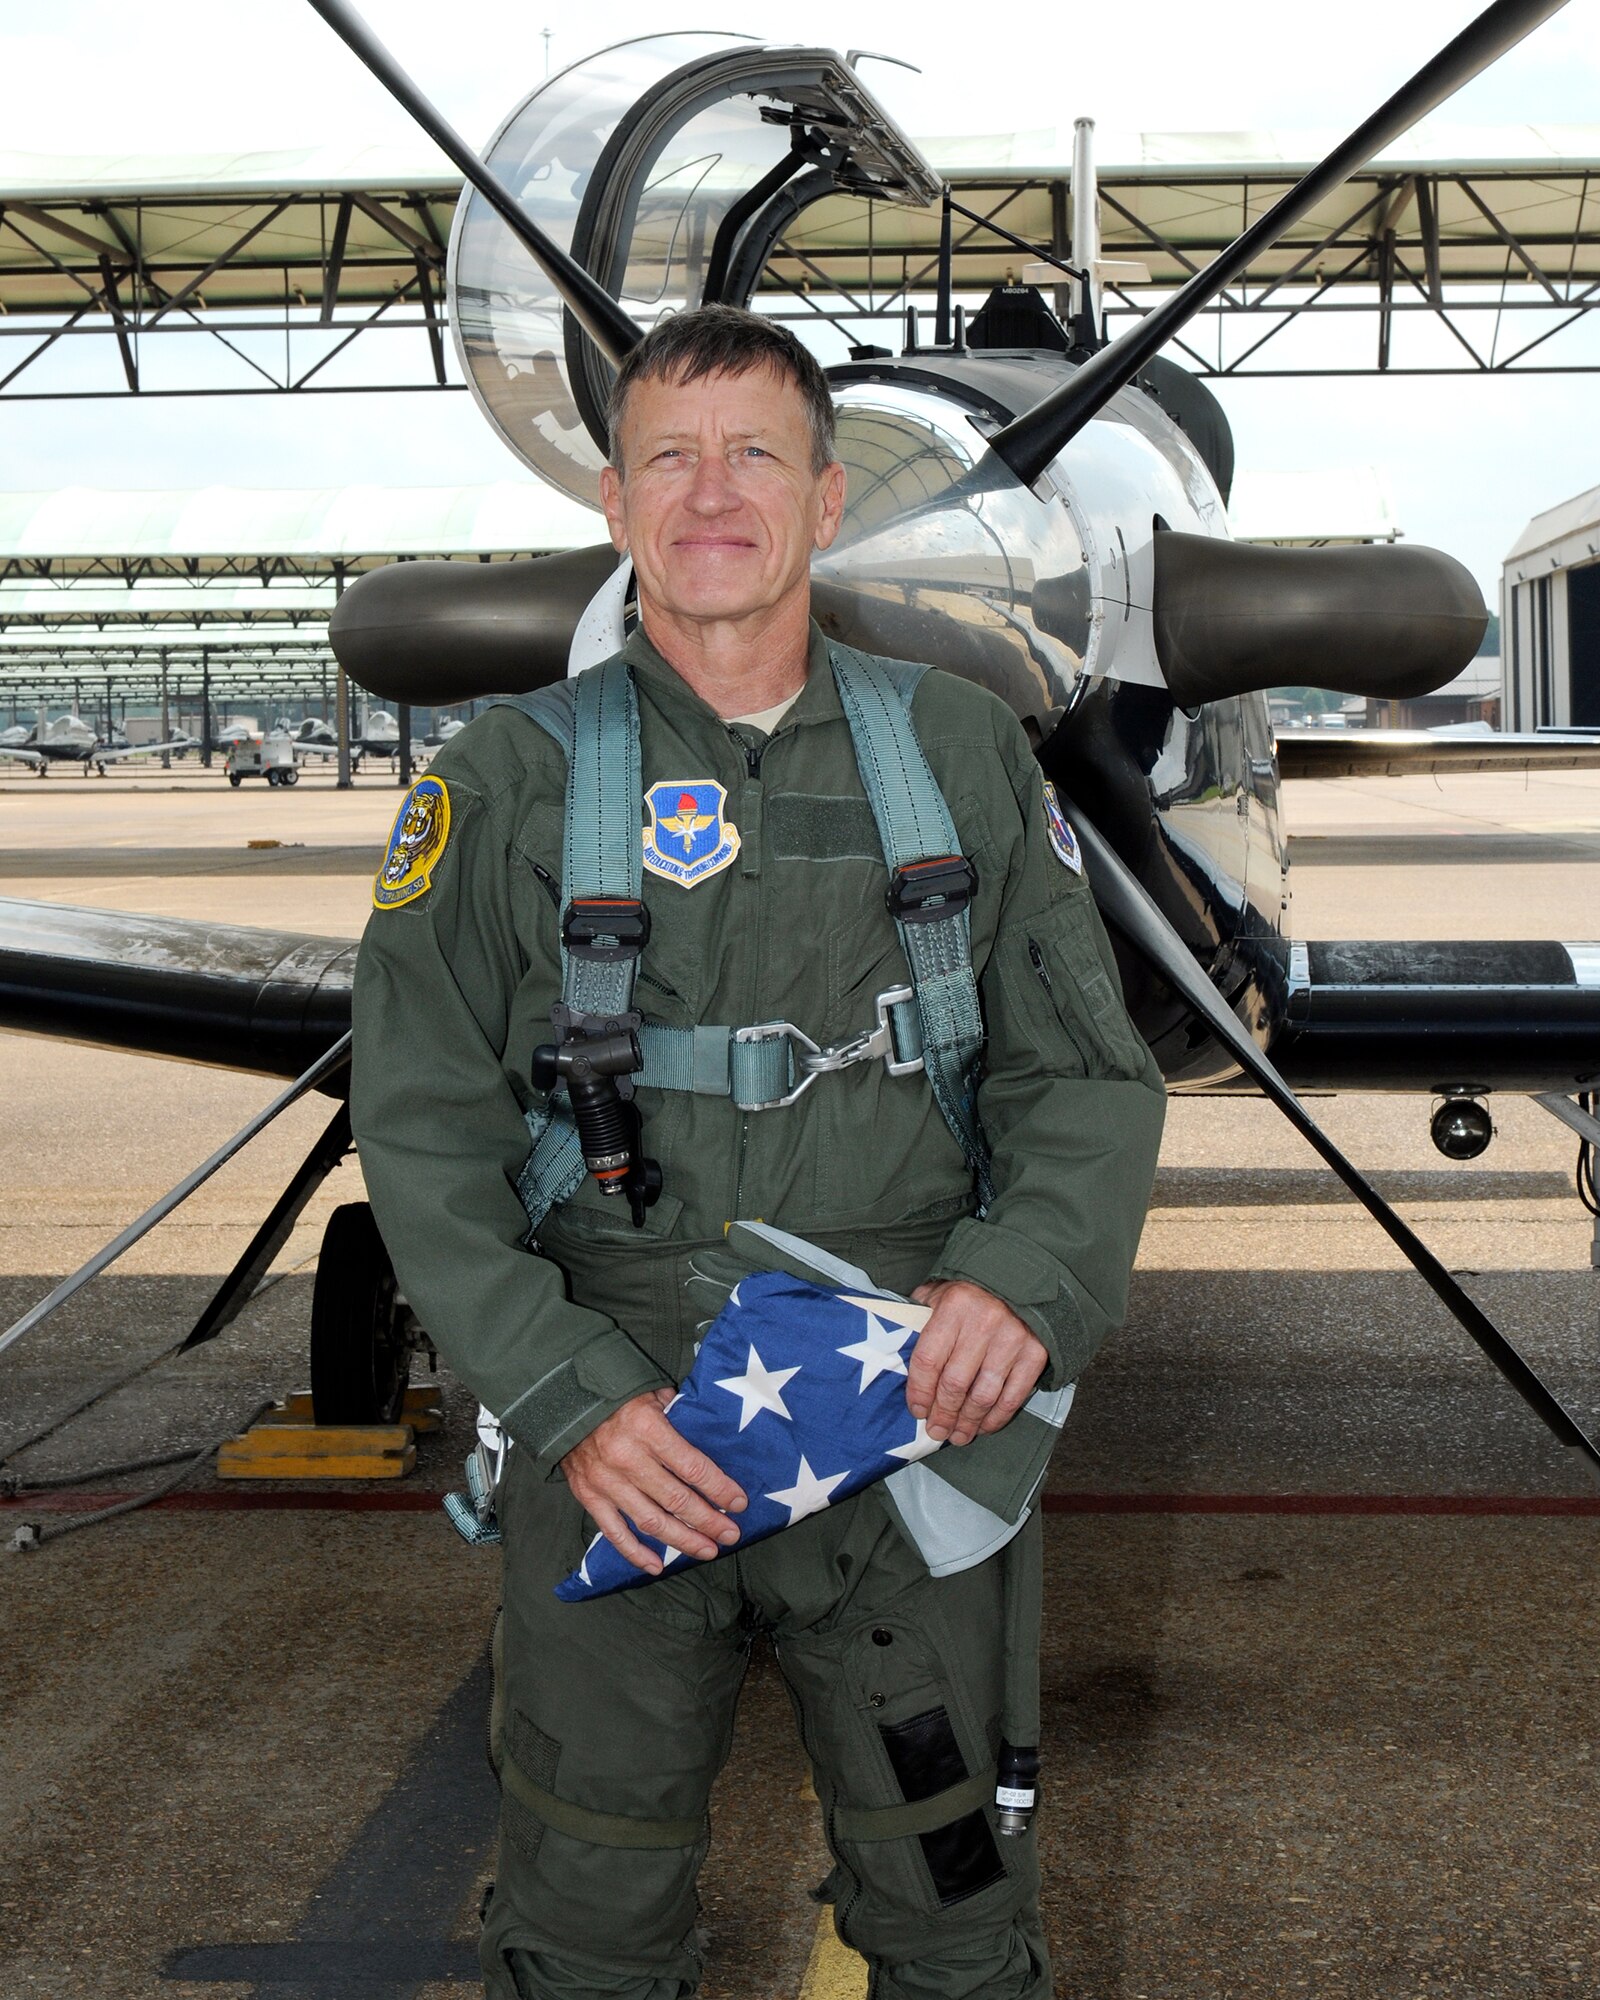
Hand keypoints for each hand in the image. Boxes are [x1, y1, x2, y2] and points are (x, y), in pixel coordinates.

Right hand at [560, 1388, 746, 1572]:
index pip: (693, 1467)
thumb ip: (679, 1416)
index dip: (719, 1489)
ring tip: (707, 1550)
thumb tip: (710, 1436)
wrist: (562, 1401)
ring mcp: (606, 1481)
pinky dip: (635, 1553)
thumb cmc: (616, 1396)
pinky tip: (657, 1566)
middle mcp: (627, 1458)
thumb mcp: (652, 1393)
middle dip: (708, 1521)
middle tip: (730, 1535)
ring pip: (651, 1521)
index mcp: (648, 1428)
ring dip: (682, 1539)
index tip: (739, 1503)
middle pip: (677, 1500)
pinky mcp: (588, 1496)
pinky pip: (614, 1532)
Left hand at [905, 1280, 1047, 1446]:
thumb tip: (898, 1352)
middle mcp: (984, 1322)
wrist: (1023, 1276)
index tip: (916, 1411)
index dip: (919, 1391)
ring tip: (958, 1436)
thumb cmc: (972, 1291)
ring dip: (968, 1422)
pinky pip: (1013, 1396)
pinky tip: (984, 1426)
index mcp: (954, 1305)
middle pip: (955, 1383)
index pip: (929, 1360)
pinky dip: (997, 1418)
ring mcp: (1013, 1339)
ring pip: (984, 1396)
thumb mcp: (940, 1292)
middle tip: (936, 1431)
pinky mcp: (1036, 1352)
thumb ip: (920, 1318)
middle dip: (943, 1414)